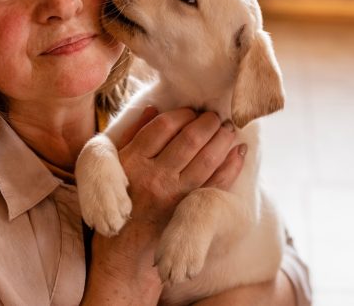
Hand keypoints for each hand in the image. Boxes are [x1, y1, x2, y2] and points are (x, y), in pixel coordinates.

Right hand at [117, 106, 246, 230]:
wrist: (125, 246)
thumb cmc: (121, 198)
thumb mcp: (114, 165)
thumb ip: (132, 134)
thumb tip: (154, 108)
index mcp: (134, 160)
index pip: (164, 126)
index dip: (182, 114)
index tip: (191, 111)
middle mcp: (154, 176)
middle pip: (189, 139)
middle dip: (207, 122)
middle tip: (215, 116)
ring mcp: (174, 194)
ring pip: (207, 159)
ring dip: (223, 139)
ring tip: (228, 129)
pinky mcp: (189, 209)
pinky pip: (217, 183)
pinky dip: (232, 165)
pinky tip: (239, 151)